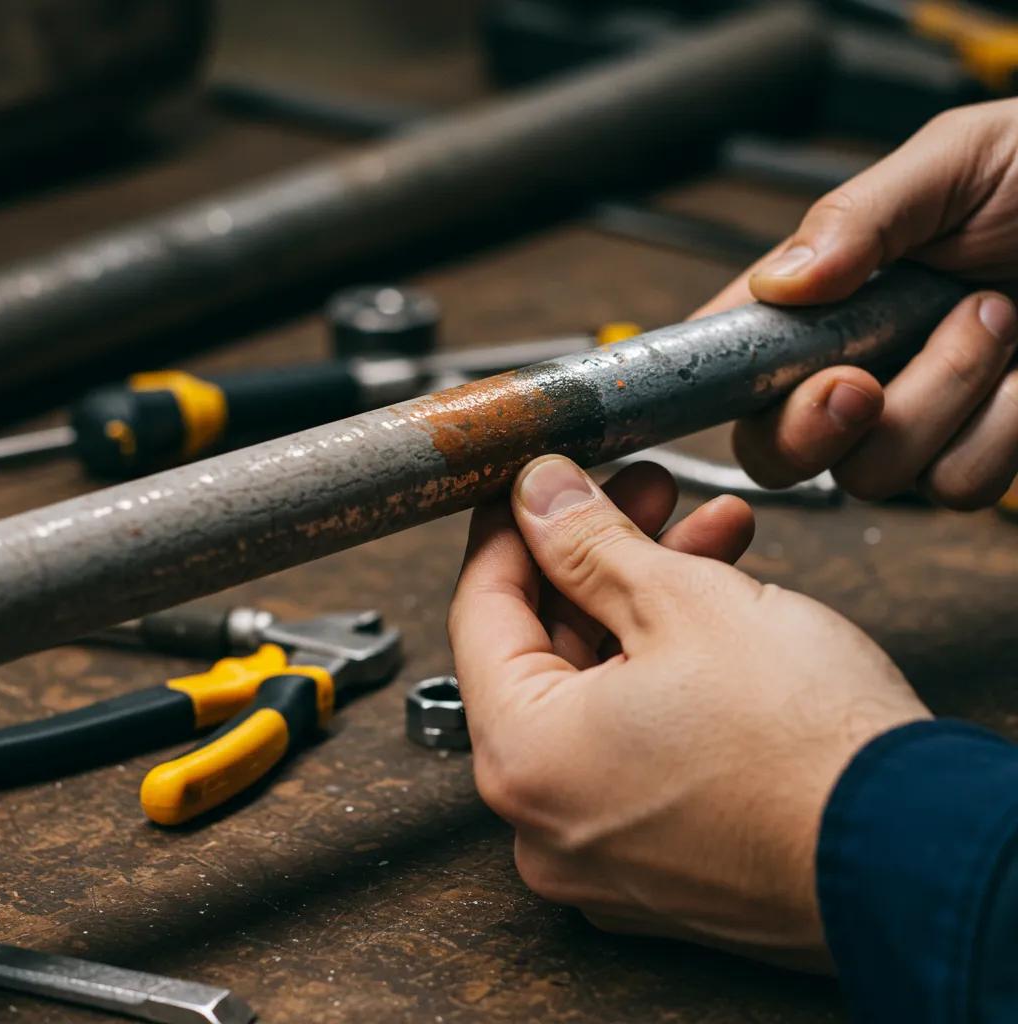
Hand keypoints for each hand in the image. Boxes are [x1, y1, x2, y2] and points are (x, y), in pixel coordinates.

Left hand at [448, 456, 929, 966]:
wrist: (919, 859)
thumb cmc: (806, 747)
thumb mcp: (681, 603)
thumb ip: (587, 542)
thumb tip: (537, 495)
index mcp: (524, 758)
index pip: (479, 613)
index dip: (510, 532)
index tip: (535, 488)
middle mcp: (544, 819)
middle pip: (546, 649)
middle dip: (599, 558)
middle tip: (639, 495)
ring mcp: (601, 848)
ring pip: (599, 690)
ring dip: (647, 603)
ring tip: (708, 533)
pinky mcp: (658, 857)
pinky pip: (633, 742)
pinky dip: (665, 672)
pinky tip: (719, 605)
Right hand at [697, 98, 1017, 508]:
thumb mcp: (954, 163)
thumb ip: (857, 216)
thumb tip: (779, 284)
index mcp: (820, 302)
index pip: (725, 360)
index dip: (707, 387)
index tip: (738, 387)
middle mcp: (850, 370)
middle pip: (775, 453)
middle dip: (814, 427)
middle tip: (860, 381)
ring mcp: (912, 420)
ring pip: (872, 472)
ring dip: (941, 396)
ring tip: (993, 316)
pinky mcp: (974, 455)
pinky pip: (954, 484)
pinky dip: (999, 427)